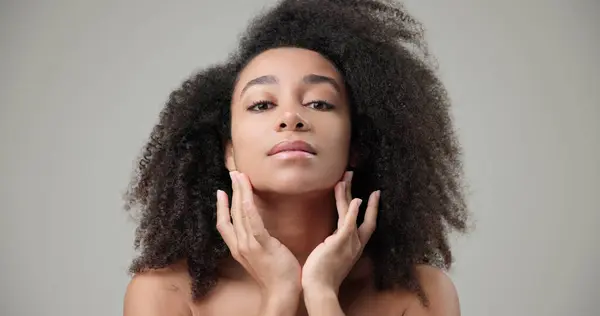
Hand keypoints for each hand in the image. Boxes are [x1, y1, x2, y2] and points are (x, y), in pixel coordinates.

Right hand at [216, 171, 300, 308]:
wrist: (281, 293)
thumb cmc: (276, 276)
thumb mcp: (261, 258)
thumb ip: (256, 244)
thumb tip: (258, 232)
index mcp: (238, 249)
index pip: (224, 224)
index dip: (221, 207)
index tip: (221, 192)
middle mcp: (239, 246)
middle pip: (232, 214)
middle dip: (232, 192)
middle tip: (234, 174)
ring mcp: (249, 246)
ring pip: (240, 214)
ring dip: (240, 192)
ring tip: (240, 177)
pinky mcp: (262, 245)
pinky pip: (253, 223)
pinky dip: (248, 207)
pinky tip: (247, 195)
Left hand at [301, 171, 379, 293]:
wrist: (321, 288)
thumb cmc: (323, 276)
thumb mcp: (333, 258)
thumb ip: (334, 246)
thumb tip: (330, 240)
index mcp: (354, 247)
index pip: (366, 224)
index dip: (371, 208)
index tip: (372, 194)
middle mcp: (356, 244)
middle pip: (362, 214)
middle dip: (357, 192)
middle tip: (351, 174)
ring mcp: (349, 242)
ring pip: (350, 213)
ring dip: (348, 193)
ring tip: (344, 177)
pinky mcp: (340, 242)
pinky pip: (349, 223)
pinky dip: (353, 210)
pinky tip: (355, 198)